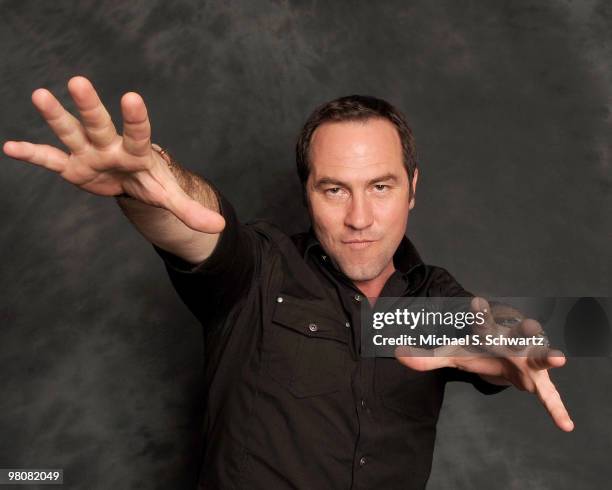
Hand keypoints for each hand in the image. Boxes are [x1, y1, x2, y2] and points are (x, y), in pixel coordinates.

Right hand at [3, 76, 223, 233]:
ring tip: (39, 95)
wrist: (130, 179)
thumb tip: (221, 227)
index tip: (132, 96)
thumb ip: (192, 211)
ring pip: (71, 132)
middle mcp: (109, 146)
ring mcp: (88, 153)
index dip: (135, 118)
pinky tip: (10, 148)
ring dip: (56, 117)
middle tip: (78, 81)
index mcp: (136, 151)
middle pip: (99, 124)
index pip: (138, 133)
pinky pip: (49, 159)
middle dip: (90, 106)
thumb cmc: (150, 181)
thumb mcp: (170, 197)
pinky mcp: (71, 166)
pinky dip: (32, 155)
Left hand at [395, 297, 574, 431]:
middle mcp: (513, 339)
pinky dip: (556, 408)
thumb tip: (397, 355)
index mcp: (490, 331)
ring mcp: (528, 358)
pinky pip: (549, 394)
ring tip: (556, 358)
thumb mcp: (455, 354)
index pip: (484, 320)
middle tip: (527, 326)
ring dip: (546, 355)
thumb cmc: (482, 351)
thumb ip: (429, 356)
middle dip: (522, 329)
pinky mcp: (538, 380)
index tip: (476, 302)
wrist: (507, 358)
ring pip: (539, 354)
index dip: (481, 312)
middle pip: (518, 332)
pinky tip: (565, 424)